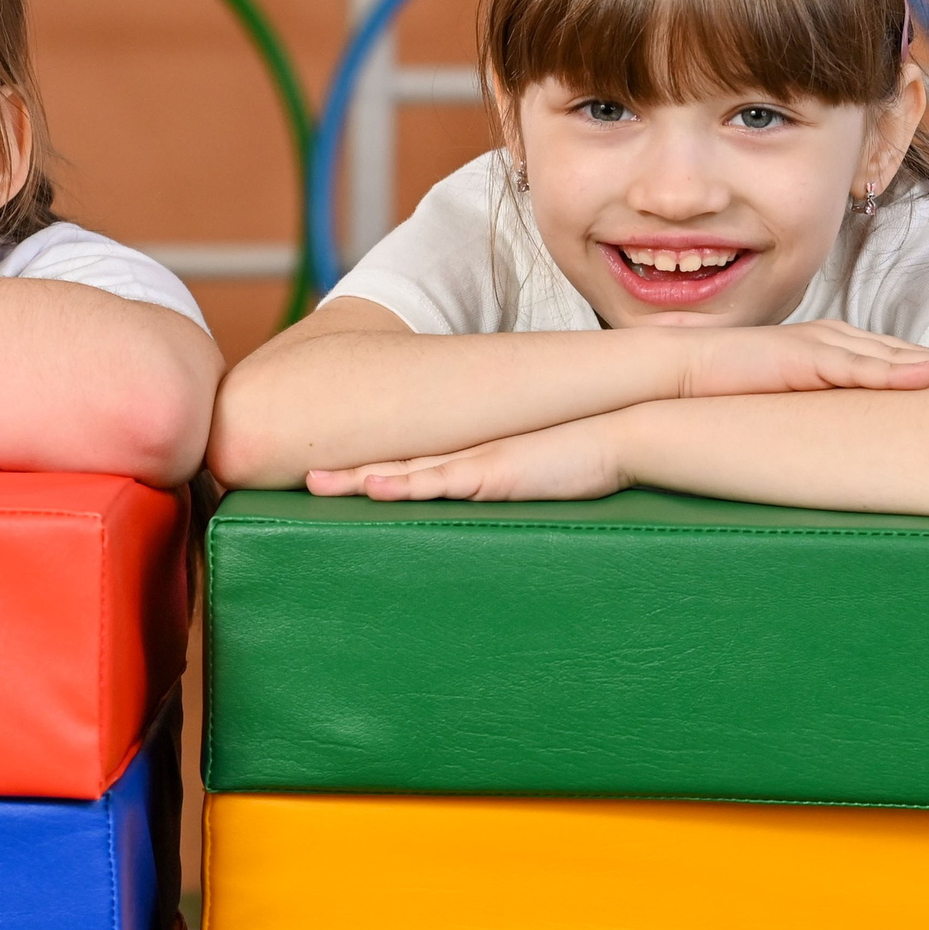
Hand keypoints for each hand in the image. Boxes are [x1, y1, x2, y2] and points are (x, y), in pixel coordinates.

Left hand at [306, 414, 627, 502]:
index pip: (413, 464)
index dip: (372, 470)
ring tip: (315, 484)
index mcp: (476, 458)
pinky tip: (372, 487)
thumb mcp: (543, 477)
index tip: (336, 476)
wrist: (625, 432)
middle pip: (395, 464)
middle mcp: (468, 456)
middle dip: (347, 473)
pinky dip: (403, 484)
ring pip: (404, 471)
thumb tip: (511, 497)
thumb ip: (520, 485)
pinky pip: (440, 482)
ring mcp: (477, 462)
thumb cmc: (591, 457)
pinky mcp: (494, 473)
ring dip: (358, 479)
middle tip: (303, 479)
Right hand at [647, 319, 928, 398]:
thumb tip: (835, 450)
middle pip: (912, 354)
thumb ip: (813, 415)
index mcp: (833, 350)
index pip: (899, 361)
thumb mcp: (783, 402)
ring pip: (897, 356)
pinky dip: (896, 371)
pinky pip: (858, 366)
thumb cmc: (723, 389)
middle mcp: (835, 341)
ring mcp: (821, 346)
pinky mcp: (801, 357)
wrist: (675, 368)